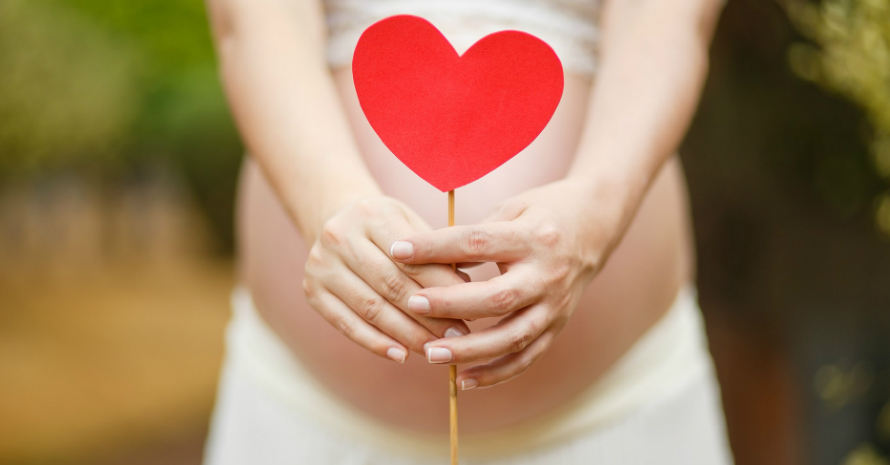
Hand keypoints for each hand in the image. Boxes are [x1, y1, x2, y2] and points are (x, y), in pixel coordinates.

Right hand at [303, 196, 470, 362]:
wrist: (334, 221)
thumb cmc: (387, 228)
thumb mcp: (411, 225)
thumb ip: (436, 254)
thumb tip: (468, 292)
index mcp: (371, 215)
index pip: (412, 259)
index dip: (442, 288)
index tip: (471, 310)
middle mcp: (340, 237)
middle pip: (392, 285)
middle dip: (429, 316)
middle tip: (458, 338)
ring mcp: (321, 265)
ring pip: (371, 309)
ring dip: (407, 334)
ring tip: (435, 350)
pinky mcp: (312, 291)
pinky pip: (347, 324)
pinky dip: (376, 343)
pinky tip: (401, 355)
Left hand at [390, 178, 625, 387]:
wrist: (598, 224)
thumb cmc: (544, 211)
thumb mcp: (513, 208)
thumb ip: (475, 233)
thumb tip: (427, 259)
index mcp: (534, 237)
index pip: (478, 242)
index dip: (436, 247)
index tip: (398, 250)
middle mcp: (548, 274)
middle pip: (497, 297)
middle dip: (451, 303)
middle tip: (411, 304)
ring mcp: (555, 305)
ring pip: (512, 336)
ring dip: (470, 350)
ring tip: (429, 353)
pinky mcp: (557, 325)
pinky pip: (527, 357)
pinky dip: (496, 373)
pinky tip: (462, 380)